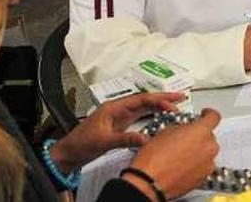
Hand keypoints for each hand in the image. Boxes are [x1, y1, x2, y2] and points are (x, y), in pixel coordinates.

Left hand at [51, 92, 185, 169]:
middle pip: (145, 100)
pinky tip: (161, 116)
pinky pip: (140, 117)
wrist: (69, 153)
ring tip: (175, 104)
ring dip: (159, 105)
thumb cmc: (80, 143)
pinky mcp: (121, 125)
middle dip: (163, 98)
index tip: (172, 104)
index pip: (141, 100)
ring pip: (144, 108)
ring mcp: (120, 117)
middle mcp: (118, 110)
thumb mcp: (103, 141)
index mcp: (113, 108)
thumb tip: (145, 138)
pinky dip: (153, 115)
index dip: (158, 101)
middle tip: (181, 96)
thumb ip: (125, 139)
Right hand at [124, 108, 220, 198]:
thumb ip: (182, 128)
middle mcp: (209, 147)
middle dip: (198, 137)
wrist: (150, 182)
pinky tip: (182, 166)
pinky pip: (204, 167)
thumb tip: (184, 130)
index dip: (209, 114)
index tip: (206, 114)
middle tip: (184, 140)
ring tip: (180, 156)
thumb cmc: (154, 159)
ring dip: (197, 152)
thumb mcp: (165, 132)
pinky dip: (196, 165)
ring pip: (207, 152)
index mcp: (201, 131)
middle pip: (209, 137)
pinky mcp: (204, 177)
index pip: (214, 117)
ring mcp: (208, 163)